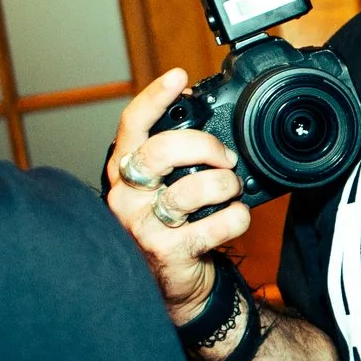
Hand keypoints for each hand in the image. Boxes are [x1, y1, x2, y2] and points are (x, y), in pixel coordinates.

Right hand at [105, 69, 252, 325]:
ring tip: (231, 190)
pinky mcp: (166, 251)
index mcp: (124, 171)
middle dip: (204, 146)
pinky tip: (233, 218)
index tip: (179, 76)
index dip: (154, 97)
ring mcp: (142, 225)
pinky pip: (215, 224)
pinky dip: (236, 218)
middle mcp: (125, 195)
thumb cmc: (171, 225)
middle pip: (161, 151)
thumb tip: (202, 112)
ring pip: (191, 189)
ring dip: (225, 186)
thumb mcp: (165, 185)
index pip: (132, 126)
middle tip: (225, 156)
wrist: (173, 283)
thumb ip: (175, 155)